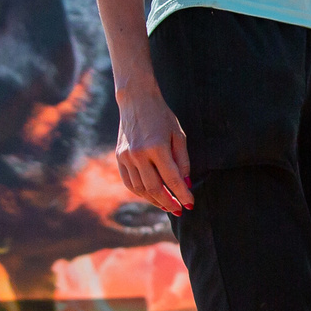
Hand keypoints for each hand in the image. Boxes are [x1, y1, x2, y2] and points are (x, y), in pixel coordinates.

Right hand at [115, 81, 191, 214]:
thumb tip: (186, 183)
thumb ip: (183, 161)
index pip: (172, 179)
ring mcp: (126, 157)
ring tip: (167, 205)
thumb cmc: (162, 116)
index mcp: (156, 147)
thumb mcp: (179, 135)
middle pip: (154, 188)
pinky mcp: (119, 157)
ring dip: (154, 201)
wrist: (136, 100)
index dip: (182, 194)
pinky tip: (151, 196)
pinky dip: (140, 193)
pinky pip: (129, 182)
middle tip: (180, 210)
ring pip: (140, 189)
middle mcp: (138, 154)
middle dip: (169, 202)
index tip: (191, 204)